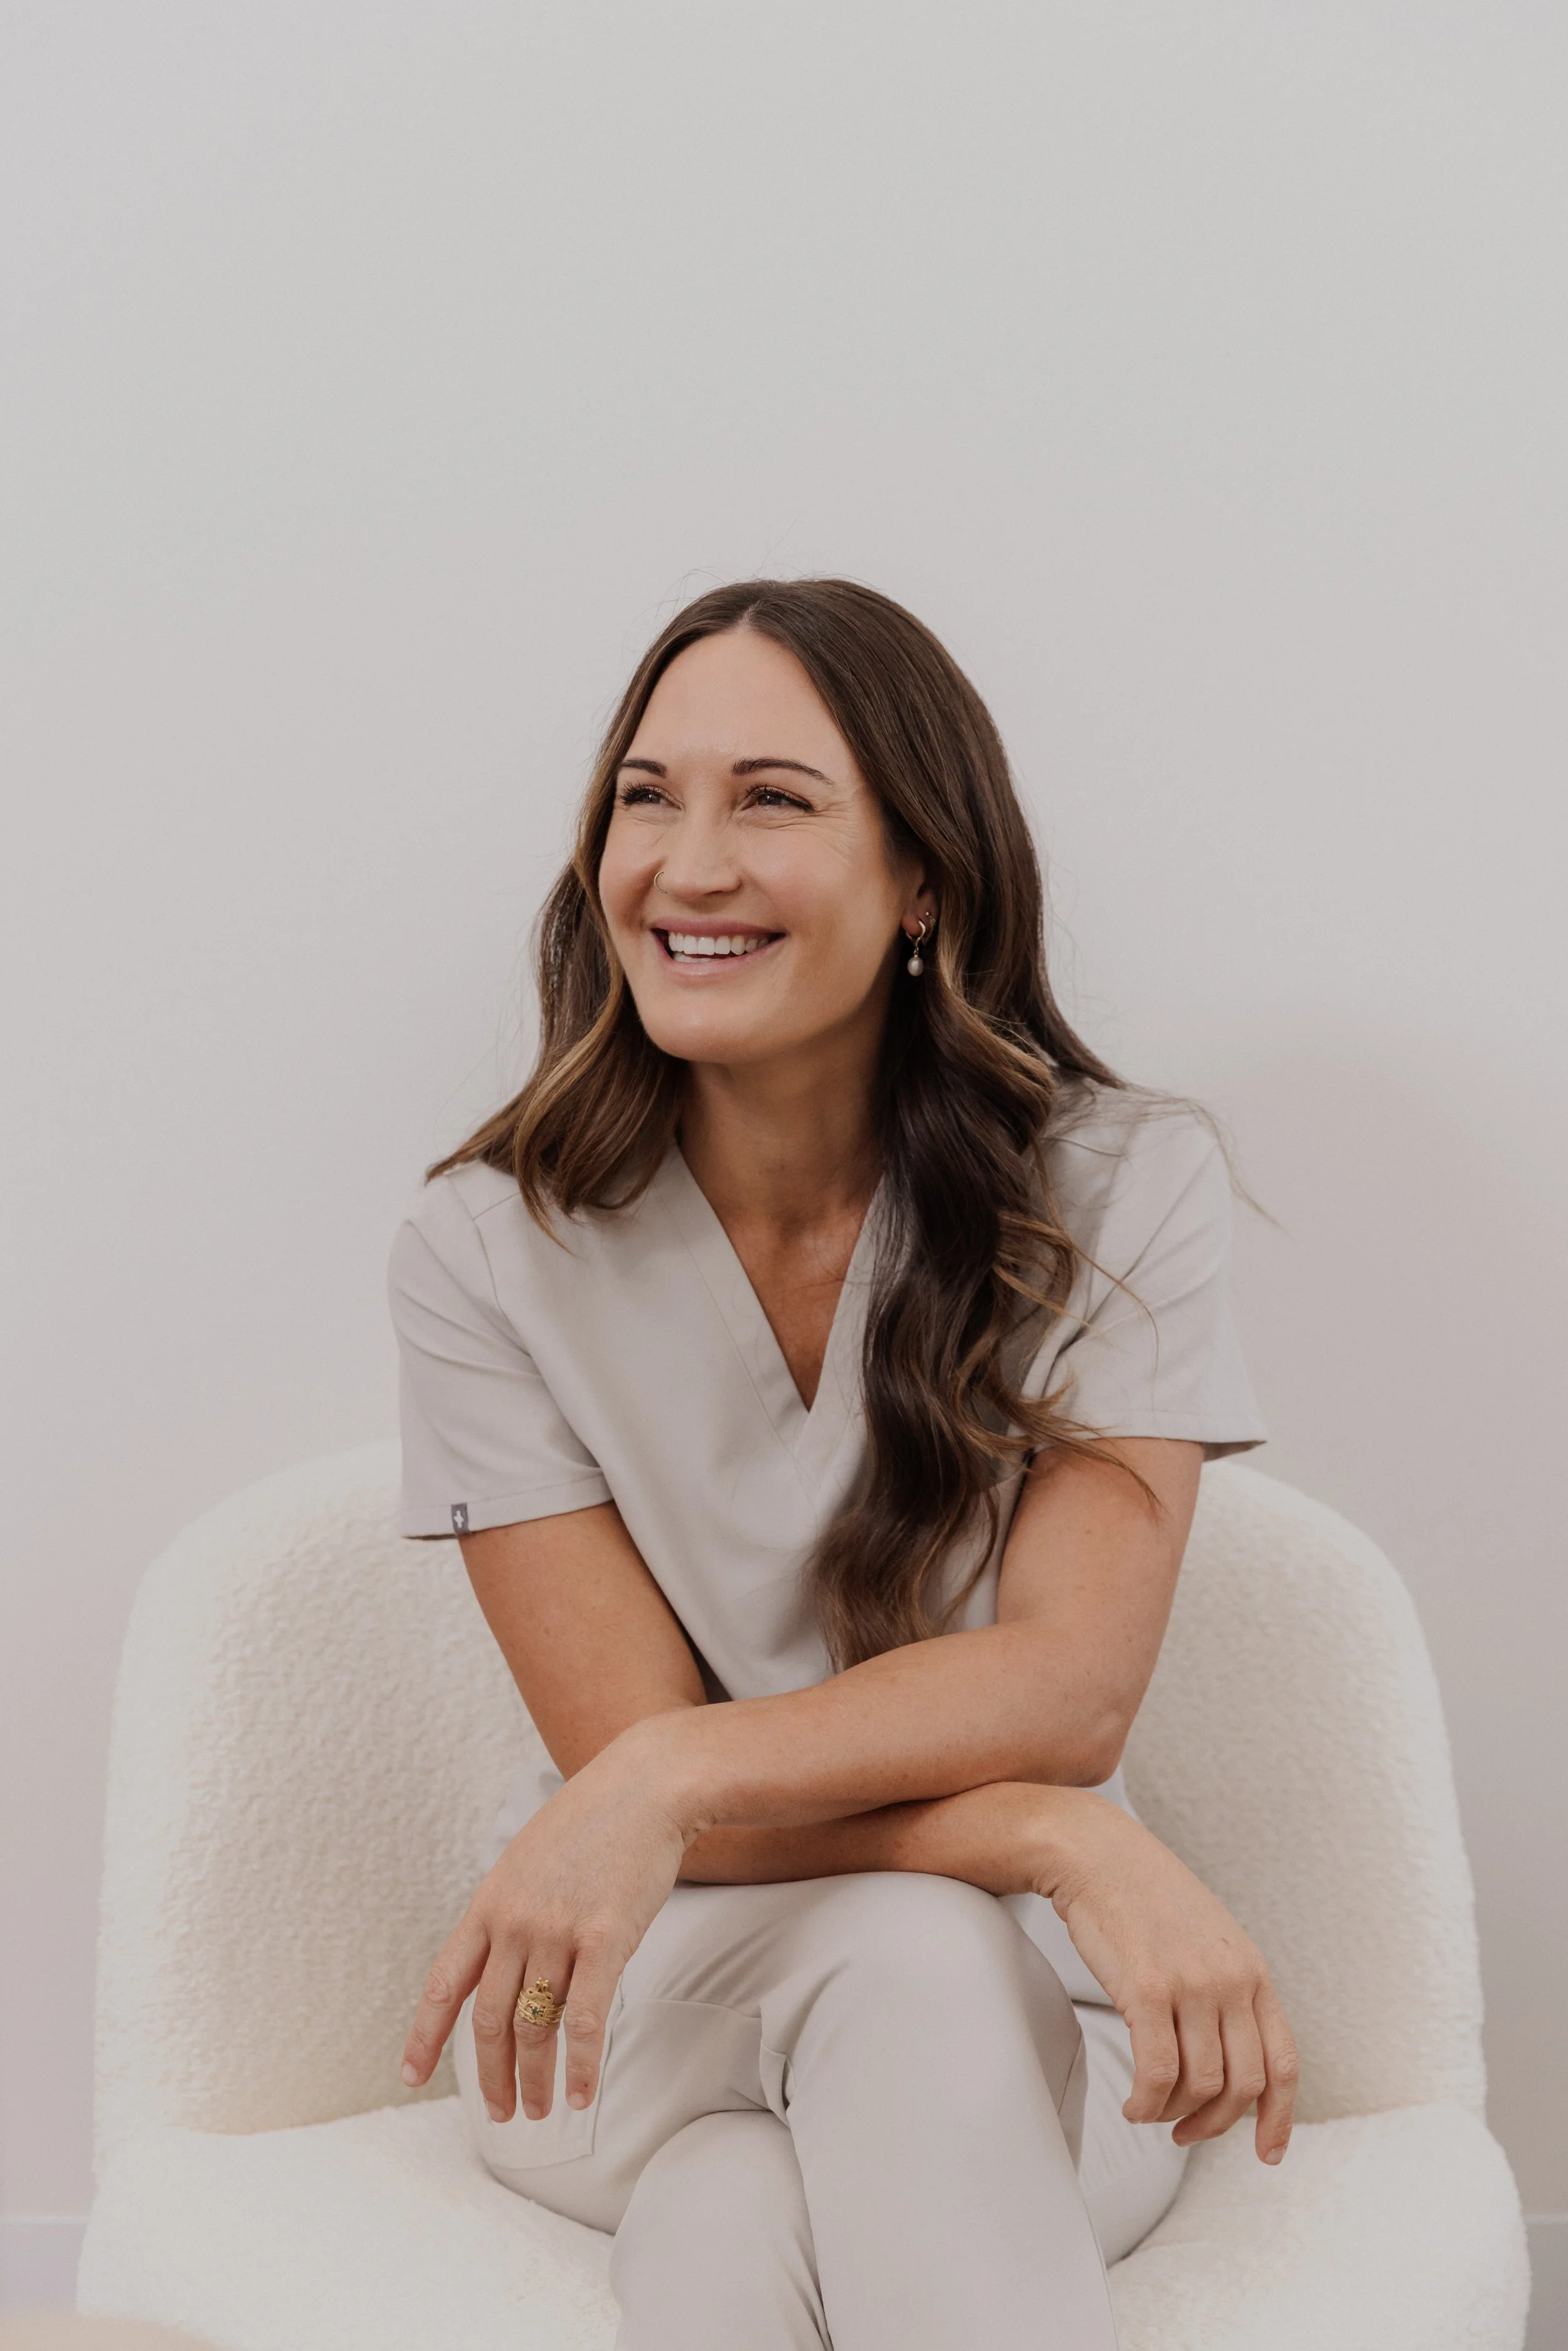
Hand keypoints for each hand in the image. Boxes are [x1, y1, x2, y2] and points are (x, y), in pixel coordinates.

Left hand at [401, 1724, 690, 2121]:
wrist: (646, 1786)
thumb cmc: (593, 1822)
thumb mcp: (529, 1861)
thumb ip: (511, 1912)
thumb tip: (506, 1968)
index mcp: (488, 1903)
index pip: (442, 1984)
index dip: (423, 2036)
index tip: (409, 2076)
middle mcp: (513, 1922)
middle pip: (488, 2020)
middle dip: (491, 2076)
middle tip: (501, 2114)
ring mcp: (557, 1931)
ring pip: (534, 2027)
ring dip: (535, 2079)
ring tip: (542, 2113)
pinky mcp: (605, 1939)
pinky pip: (586, 2020)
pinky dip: (581, 2066)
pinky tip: (582, 2096)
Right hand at [1041, 1793, 1297, 2164]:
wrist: (1094, 1852)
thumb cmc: (1141, 1896)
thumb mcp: (1207, 1939)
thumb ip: (1225, 1990)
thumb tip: (1223, 2057)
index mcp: (1251, 1970)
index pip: (1283, 2063)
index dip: (1279, 2118)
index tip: (1267, 2153)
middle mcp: (1230, 1980)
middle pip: (1243, 2085)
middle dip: (1215, 2124)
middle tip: (1183, 2132)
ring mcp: (1192, 1984)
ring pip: (1200, 2086)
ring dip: (1172, 2114)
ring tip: (1148, 2109)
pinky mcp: (1147, 1990)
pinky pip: (1157, 2072)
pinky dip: (1146, 2103)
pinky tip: (1132, 2104)